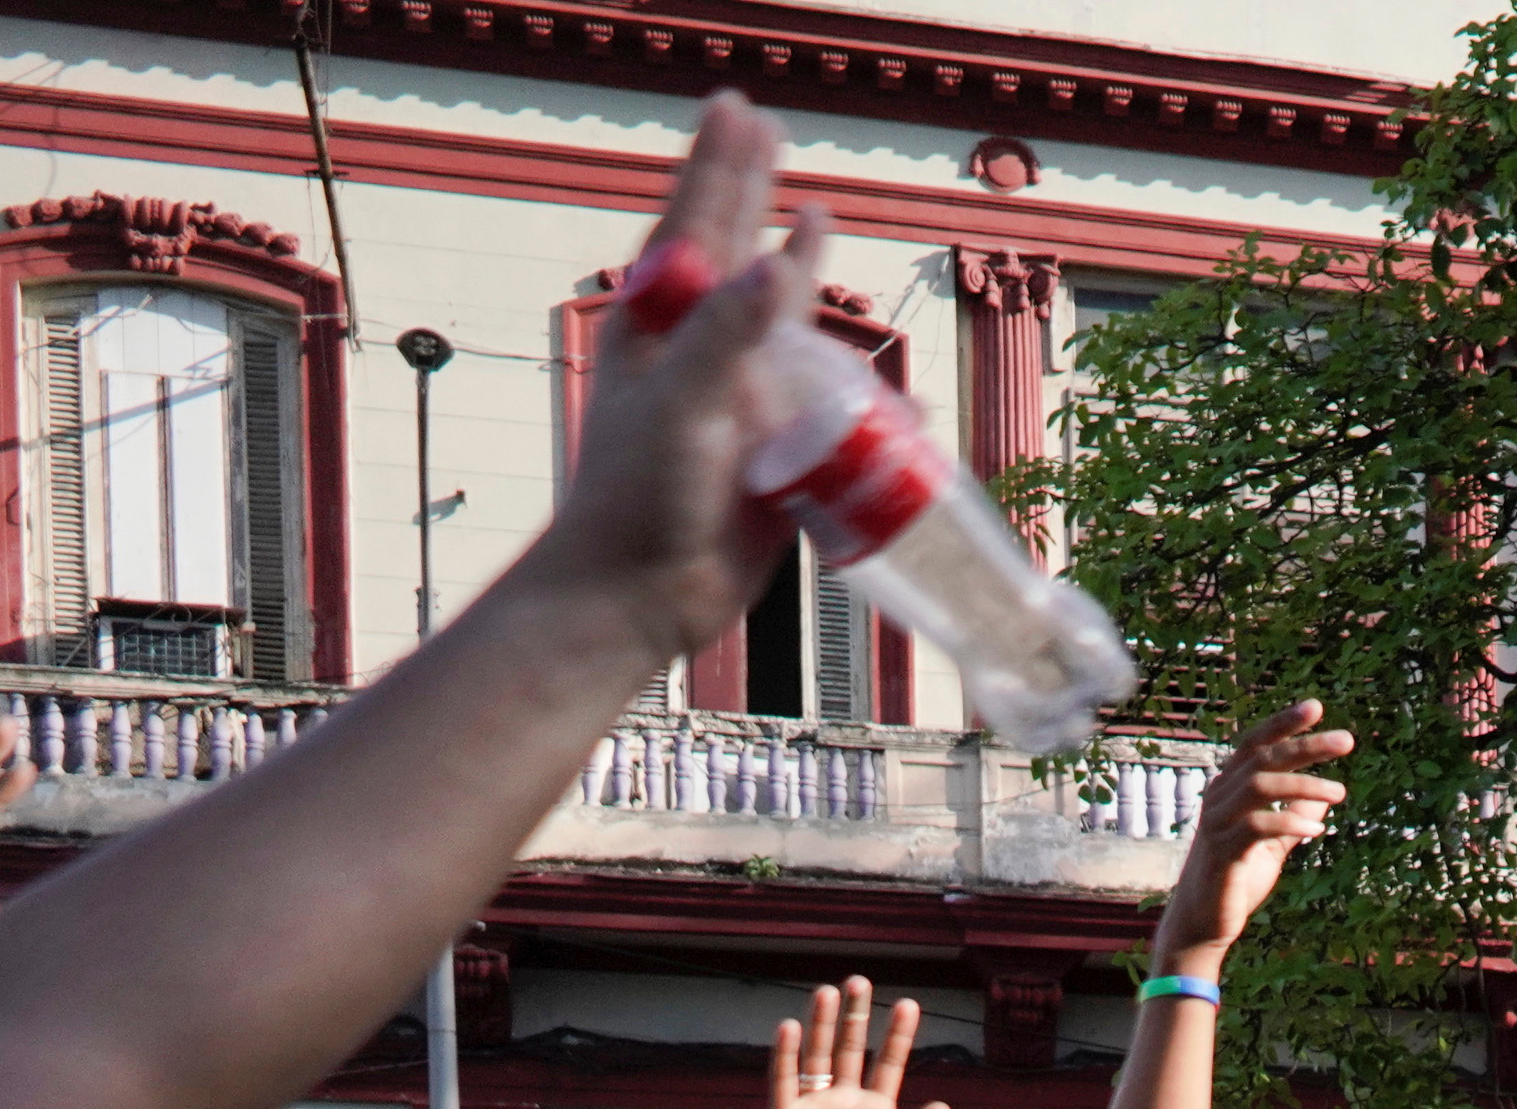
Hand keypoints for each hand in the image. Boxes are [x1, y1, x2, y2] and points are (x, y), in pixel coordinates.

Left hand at [522, 96, 813, 675]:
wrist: (643, 593)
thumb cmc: (643, 495)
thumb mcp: (682, 404)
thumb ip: (730, 333)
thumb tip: (776, 265)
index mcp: (661, 328)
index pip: (693, 224)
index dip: (718, 166)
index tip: (736, 108)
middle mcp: (695, 352)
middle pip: (731, 251)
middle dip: (749, 191)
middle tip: (765, 129)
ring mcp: (732, 397)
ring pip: (775, 318)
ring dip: (794, 268)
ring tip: (812, 220)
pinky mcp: (766, 448)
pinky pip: (815, 399)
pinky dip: (848, 376)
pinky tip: (873, 362)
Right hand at [762, 981, 949, 1108]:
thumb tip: (943, 1104)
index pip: (890, 1064)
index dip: (899, 1036)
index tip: (910, 1004)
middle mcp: (844, 1103)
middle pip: (851, 1049)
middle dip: (856, 1016)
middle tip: (861, 980)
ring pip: (819, 1057)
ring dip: (823, 1025)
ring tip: (829, 991)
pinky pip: (785, 1081)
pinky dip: (787, 1055)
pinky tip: (792, 1027)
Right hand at [1157, 699, 1352, 966]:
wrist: (1205, 924)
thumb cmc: (1238, 878)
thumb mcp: (1274, 842)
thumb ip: (1295, 814)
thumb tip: (1327, 790)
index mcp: (1229, 789)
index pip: (1255, 744)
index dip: (1283, 723)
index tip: (1316, 707)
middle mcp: (1218, 798)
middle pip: (1263, 758)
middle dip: (1306, 746)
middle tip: (1347, 740)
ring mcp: (1217, 824)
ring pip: (1259, 786)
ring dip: (1304, 784)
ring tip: (1342, 791)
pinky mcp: (1221, 853)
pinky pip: (1255, 826)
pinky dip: (1289, 823)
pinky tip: (1318, 829)